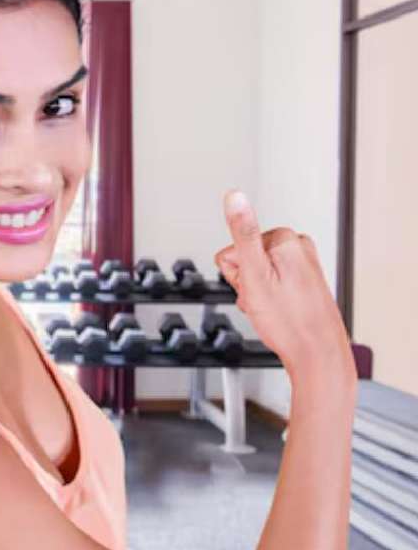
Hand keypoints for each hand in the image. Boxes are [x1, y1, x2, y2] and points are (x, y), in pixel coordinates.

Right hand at [214, 189, 356, 381]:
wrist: (317, 353)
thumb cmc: (289, 322)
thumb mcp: (255, 276)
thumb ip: (243, 233)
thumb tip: (234, 196)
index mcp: (285, 239)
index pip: (232, 251)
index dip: (236, 277)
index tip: (253, 291)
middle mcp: (298, 247)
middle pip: (246, 261)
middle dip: (248, 286)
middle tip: (264, 303)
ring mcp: (304, 264)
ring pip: (259, 276)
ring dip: (258, 296)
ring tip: (274, 310)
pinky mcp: (305, 281)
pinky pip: (273, 285)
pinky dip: (271, 301)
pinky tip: (282, 313)